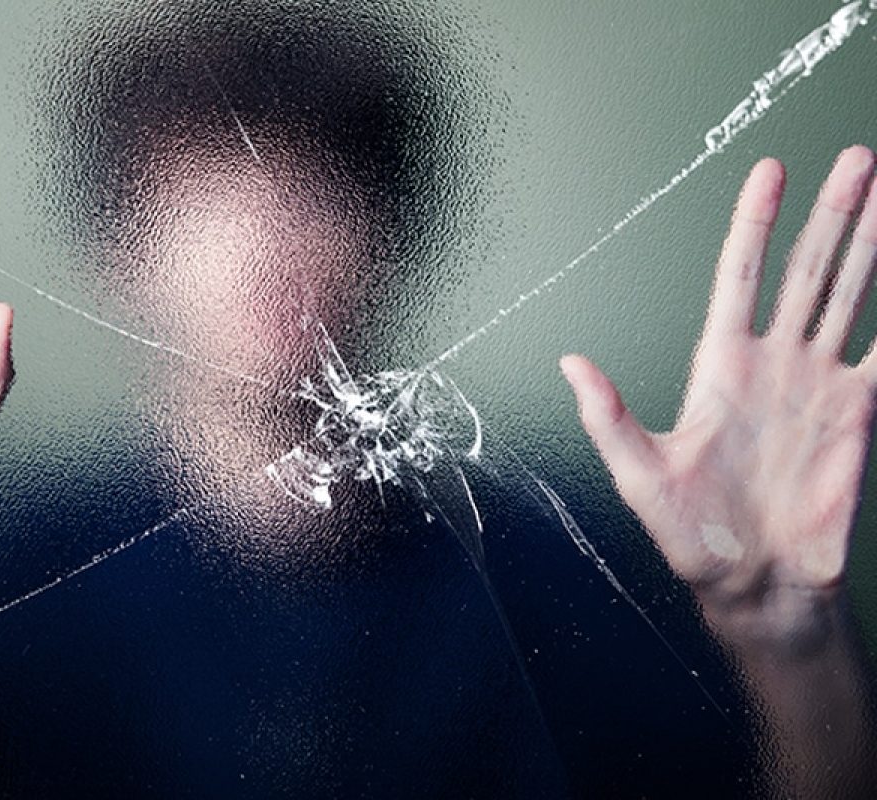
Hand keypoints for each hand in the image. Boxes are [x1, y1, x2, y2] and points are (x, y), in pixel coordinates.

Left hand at [562, 147, 876, 636]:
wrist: (755, 585)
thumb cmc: (691, 534)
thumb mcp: (640, 473)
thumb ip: (609, 416)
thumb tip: (570, 362)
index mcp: (721, 366)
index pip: (741, 277)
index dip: (756, 225)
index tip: (771, 172)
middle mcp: (774, 363)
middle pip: (809, 271)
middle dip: (834, 215)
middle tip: (860, 159)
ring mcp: (820, 383)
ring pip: (854, 296)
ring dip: (873, 244)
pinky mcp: (859, 413)